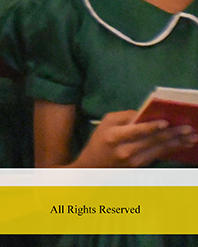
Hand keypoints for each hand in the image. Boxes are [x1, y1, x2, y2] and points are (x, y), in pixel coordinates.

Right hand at [72, 110, 196, 167]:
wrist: (94, 165)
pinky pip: (159, 155)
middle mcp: (125, 150)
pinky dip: (171, 149)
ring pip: (159, 150)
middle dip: (172, 134)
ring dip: (177, 143)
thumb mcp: (106, 122)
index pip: (137, 131)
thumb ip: (125, 116)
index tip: (166, 122)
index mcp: (114, 136)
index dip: (152, 126)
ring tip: (192, 138)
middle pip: (153, 141)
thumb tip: (147, 114)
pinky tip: (182, 144)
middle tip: (189, 129)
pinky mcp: (141, 166)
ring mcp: (134, 161)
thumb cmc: (100, 139)